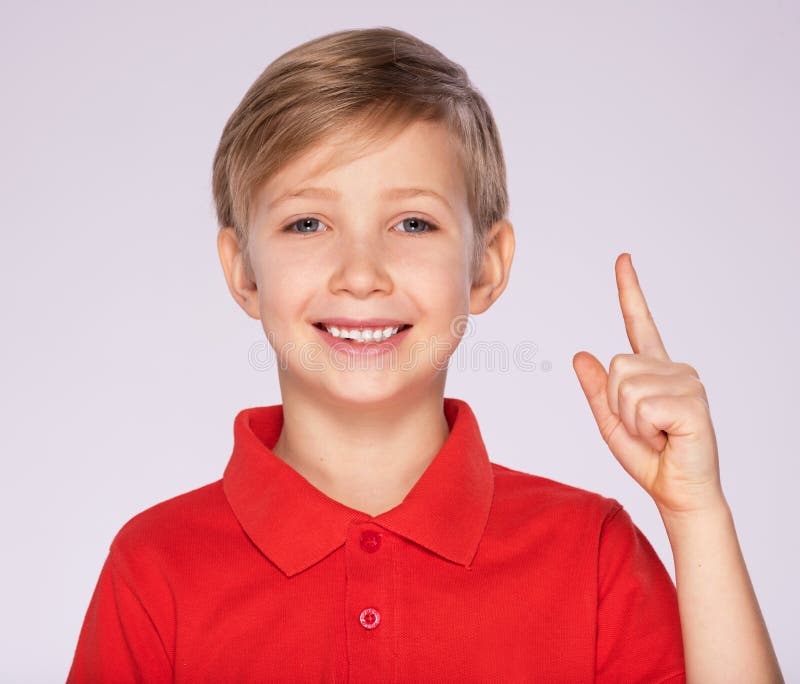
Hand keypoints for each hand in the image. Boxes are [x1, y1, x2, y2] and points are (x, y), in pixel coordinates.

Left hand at [572, 253, 724, 516]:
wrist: (678, 491)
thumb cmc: (649, 458)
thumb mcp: (610, 422)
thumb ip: (595, 390)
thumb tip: (580, 354)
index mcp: (654, 370)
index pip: (638, 323)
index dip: (629, 291)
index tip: (623, 259)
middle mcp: (674, 368)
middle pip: (616, 366)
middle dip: (616, 405)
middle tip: (642, 429)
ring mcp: (687, 382)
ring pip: (625, 386)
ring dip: (629, 420)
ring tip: (655, 434)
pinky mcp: (692, 401)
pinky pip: (641, 406)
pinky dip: (643, 429)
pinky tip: (666, 437)